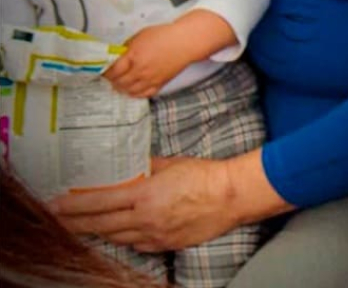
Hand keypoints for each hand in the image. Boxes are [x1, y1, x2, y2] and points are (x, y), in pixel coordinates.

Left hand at [49, 156, 240, 251]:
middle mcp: (145, 218)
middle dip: (75, 223)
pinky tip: (120, 233)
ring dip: (98, 232)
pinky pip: (136, 244)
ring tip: (83, 227)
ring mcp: (155, 235)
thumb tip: (129, 166)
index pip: (99, 202)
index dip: (73, 206)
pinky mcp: (166, 245)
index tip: (54, 205)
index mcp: (145, 195)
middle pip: (101, 225)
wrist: (231, 196)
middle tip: (56, 221)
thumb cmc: (205, 175)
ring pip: (116, 237)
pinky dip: (124, 238)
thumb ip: (146, 167)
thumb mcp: (171, 163)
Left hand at [103, 24, 194, 97]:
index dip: (105, 72)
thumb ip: (126, 48)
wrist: (185, 42)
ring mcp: (150, 79)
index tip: (103, 70)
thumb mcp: (140, 36)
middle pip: (118, 83)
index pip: (112, 71)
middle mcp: (141, 70)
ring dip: (121, 88)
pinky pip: (143, 94)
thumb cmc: (164, 36)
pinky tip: (132, 89)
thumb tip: (116, 57)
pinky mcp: (159, 84)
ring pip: (129, 91)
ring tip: (119, 83)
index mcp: (134, 56)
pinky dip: (135, 93)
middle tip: (110, 77)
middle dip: (112, 80)